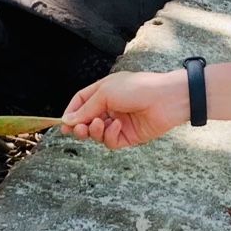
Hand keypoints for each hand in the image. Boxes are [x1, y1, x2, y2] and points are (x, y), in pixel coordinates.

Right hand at [61, 69, 188, 148]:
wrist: (166, 99)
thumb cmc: (138, 88)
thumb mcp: (106, 93)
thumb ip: (86, 108)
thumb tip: (67, 121)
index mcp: (104, 92)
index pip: (80, 103)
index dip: (71, 113)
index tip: (63, 124)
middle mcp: (110, 108)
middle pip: (86, 122)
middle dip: (79, 127)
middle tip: (78, 130)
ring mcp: (119, 123)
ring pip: (97, 134)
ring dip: (94, 131)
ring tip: (98, 124)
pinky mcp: (129, 136)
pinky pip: (111, 142)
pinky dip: (110, 136)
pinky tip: (118, 126)